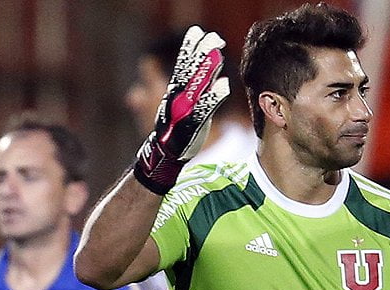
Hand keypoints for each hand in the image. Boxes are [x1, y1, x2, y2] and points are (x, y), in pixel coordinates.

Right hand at [133, 25, 229, 194]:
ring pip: (197, 86)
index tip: (198, 32)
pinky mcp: (193, 125)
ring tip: (218, 53)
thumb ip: (184, 88)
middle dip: (200, 54)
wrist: (164, 156)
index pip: (182, 66)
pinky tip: (225, 86)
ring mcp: (184, 111)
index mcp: (174, 92)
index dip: (190, 49)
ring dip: (208, 70)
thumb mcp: (175, 108)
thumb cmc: (172, 131)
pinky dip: (213, 97)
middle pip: (190, 72)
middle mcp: (178, 98)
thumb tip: (169, 80)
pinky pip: (205, 109)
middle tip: (212, 37)